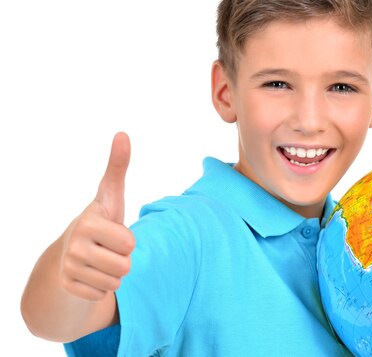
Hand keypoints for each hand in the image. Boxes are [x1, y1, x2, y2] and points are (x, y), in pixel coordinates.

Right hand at [59, 132, 134, 300]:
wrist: (70, 252)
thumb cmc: (100, 221)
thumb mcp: (111, 196)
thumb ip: (118, 167)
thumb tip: (122, 134)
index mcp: (89, 222)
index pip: (130, 242)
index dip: (128, 240)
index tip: (112, 232)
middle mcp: (74, 245)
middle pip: (125, 265)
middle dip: (122, 259)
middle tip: (108, 249)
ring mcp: (69, 268)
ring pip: (116, 282)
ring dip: (114, 275)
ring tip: (100, 261)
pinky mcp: (68, 288)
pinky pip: (102, 295)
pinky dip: (100, 288)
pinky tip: (90, 275)